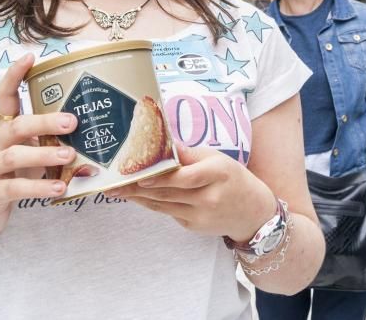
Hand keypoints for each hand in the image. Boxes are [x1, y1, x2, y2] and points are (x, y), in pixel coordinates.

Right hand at [0, 53, 77, 241]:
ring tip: (68, 155)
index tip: (30, 57)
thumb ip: (52, 142)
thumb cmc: (12, 178)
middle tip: (72, 121)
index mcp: (6, 131)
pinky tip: (59, 188)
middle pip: (16, 125)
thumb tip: (94, 131)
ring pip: (14, 156)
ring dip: (43, 154)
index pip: (5, 97)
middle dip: (44, 121)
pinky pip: (14, 189)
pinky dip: (38, 188)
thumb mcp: (30, 155)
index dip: (14, 76)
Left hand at [109, 143, 277, 241]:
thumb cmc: (232, 178)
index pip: (185, 176)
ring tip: (117, 190)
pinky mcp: (193, 226)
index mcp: (218, 173)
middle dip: (138, 187)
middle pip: (168, 192)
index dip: (161, 177)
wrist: (252, 212)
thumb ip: (189, 153)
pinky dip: (152, 204)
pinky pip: (168, 212)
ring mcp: (201, 215)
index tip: (138, 175)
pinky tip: (137, 197)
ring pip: (163, 205)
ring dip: (138, 197)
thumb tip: (163, 140)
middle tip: (114, 182)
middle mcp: (209, 196)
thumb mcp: (216, 159)